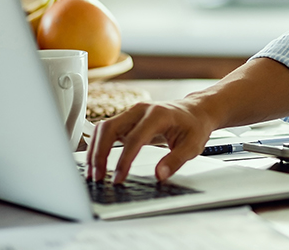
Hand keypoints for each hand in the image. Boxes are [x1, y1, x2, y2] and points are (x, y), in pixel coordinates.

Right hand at [86, 100, 214, 183]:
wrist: (195, 111)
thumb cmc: (194, 126)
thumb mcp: (192, 146)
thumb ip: (175, 161)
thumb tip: (160, 175)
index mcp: (158, 114)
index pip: (134, 138)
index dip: (124, 160)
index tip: (118, 178)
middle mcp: (141, 110)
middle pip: (110, 128)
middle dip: (99, 153)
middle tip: (98, 177)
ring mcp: (132, 113)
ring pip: (103, 128)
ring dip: (94, 150)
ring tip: (93, 173)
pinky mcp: (127, 120)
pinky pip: (106, 130)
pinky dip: (98, 146)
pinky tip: (96, 162)